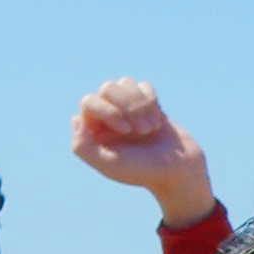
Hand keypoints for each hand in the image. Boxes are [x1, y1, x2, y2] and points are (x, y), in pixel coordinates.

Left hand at [68, 77, 217, 227]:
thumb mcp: (109, 164)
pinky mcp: (148, 104)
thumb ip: (82, 147)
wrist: (178, 170)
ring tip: (150, 128)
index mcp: (95, 132)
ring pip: (125, 83)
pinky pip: (144, 86)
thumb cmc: (143, 170)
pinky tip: (158, 122)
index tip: (125, 130)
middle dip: (127, 106)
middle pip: (108, 88)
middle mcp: (108, 119)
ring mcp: (128, 110)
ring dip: (140, 105)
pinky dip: (152, 102)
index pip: (89, 102)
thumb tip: (75, 119)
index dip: (108, 110)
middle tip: (141, 131)